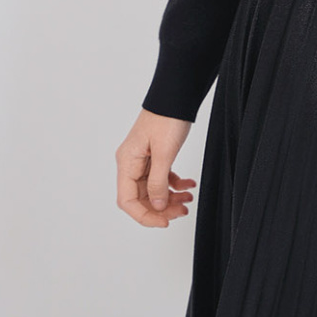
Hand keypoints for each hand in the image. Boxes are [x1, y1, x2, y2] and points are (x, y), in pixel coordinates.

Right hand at [116, 108, 196, 228]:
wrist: (177, 95)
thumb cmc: (167, 117)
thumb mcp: (164, 152)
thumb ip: (158, 182)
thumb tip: (157, 206)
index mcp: (127, 163)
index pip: (127, 201)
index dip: (145, 215)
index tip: (164, 222)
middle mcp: (131, 163)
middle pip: (141, 197)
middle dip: (162, 208)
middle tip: (182, 211)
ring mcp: (143, 159)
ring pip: (154, 189)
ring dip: (171, 197)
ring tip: (188, 199)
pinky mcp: (156, 154)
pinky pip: (163, 177)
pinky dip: (176, 183)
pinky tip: (189, 185)